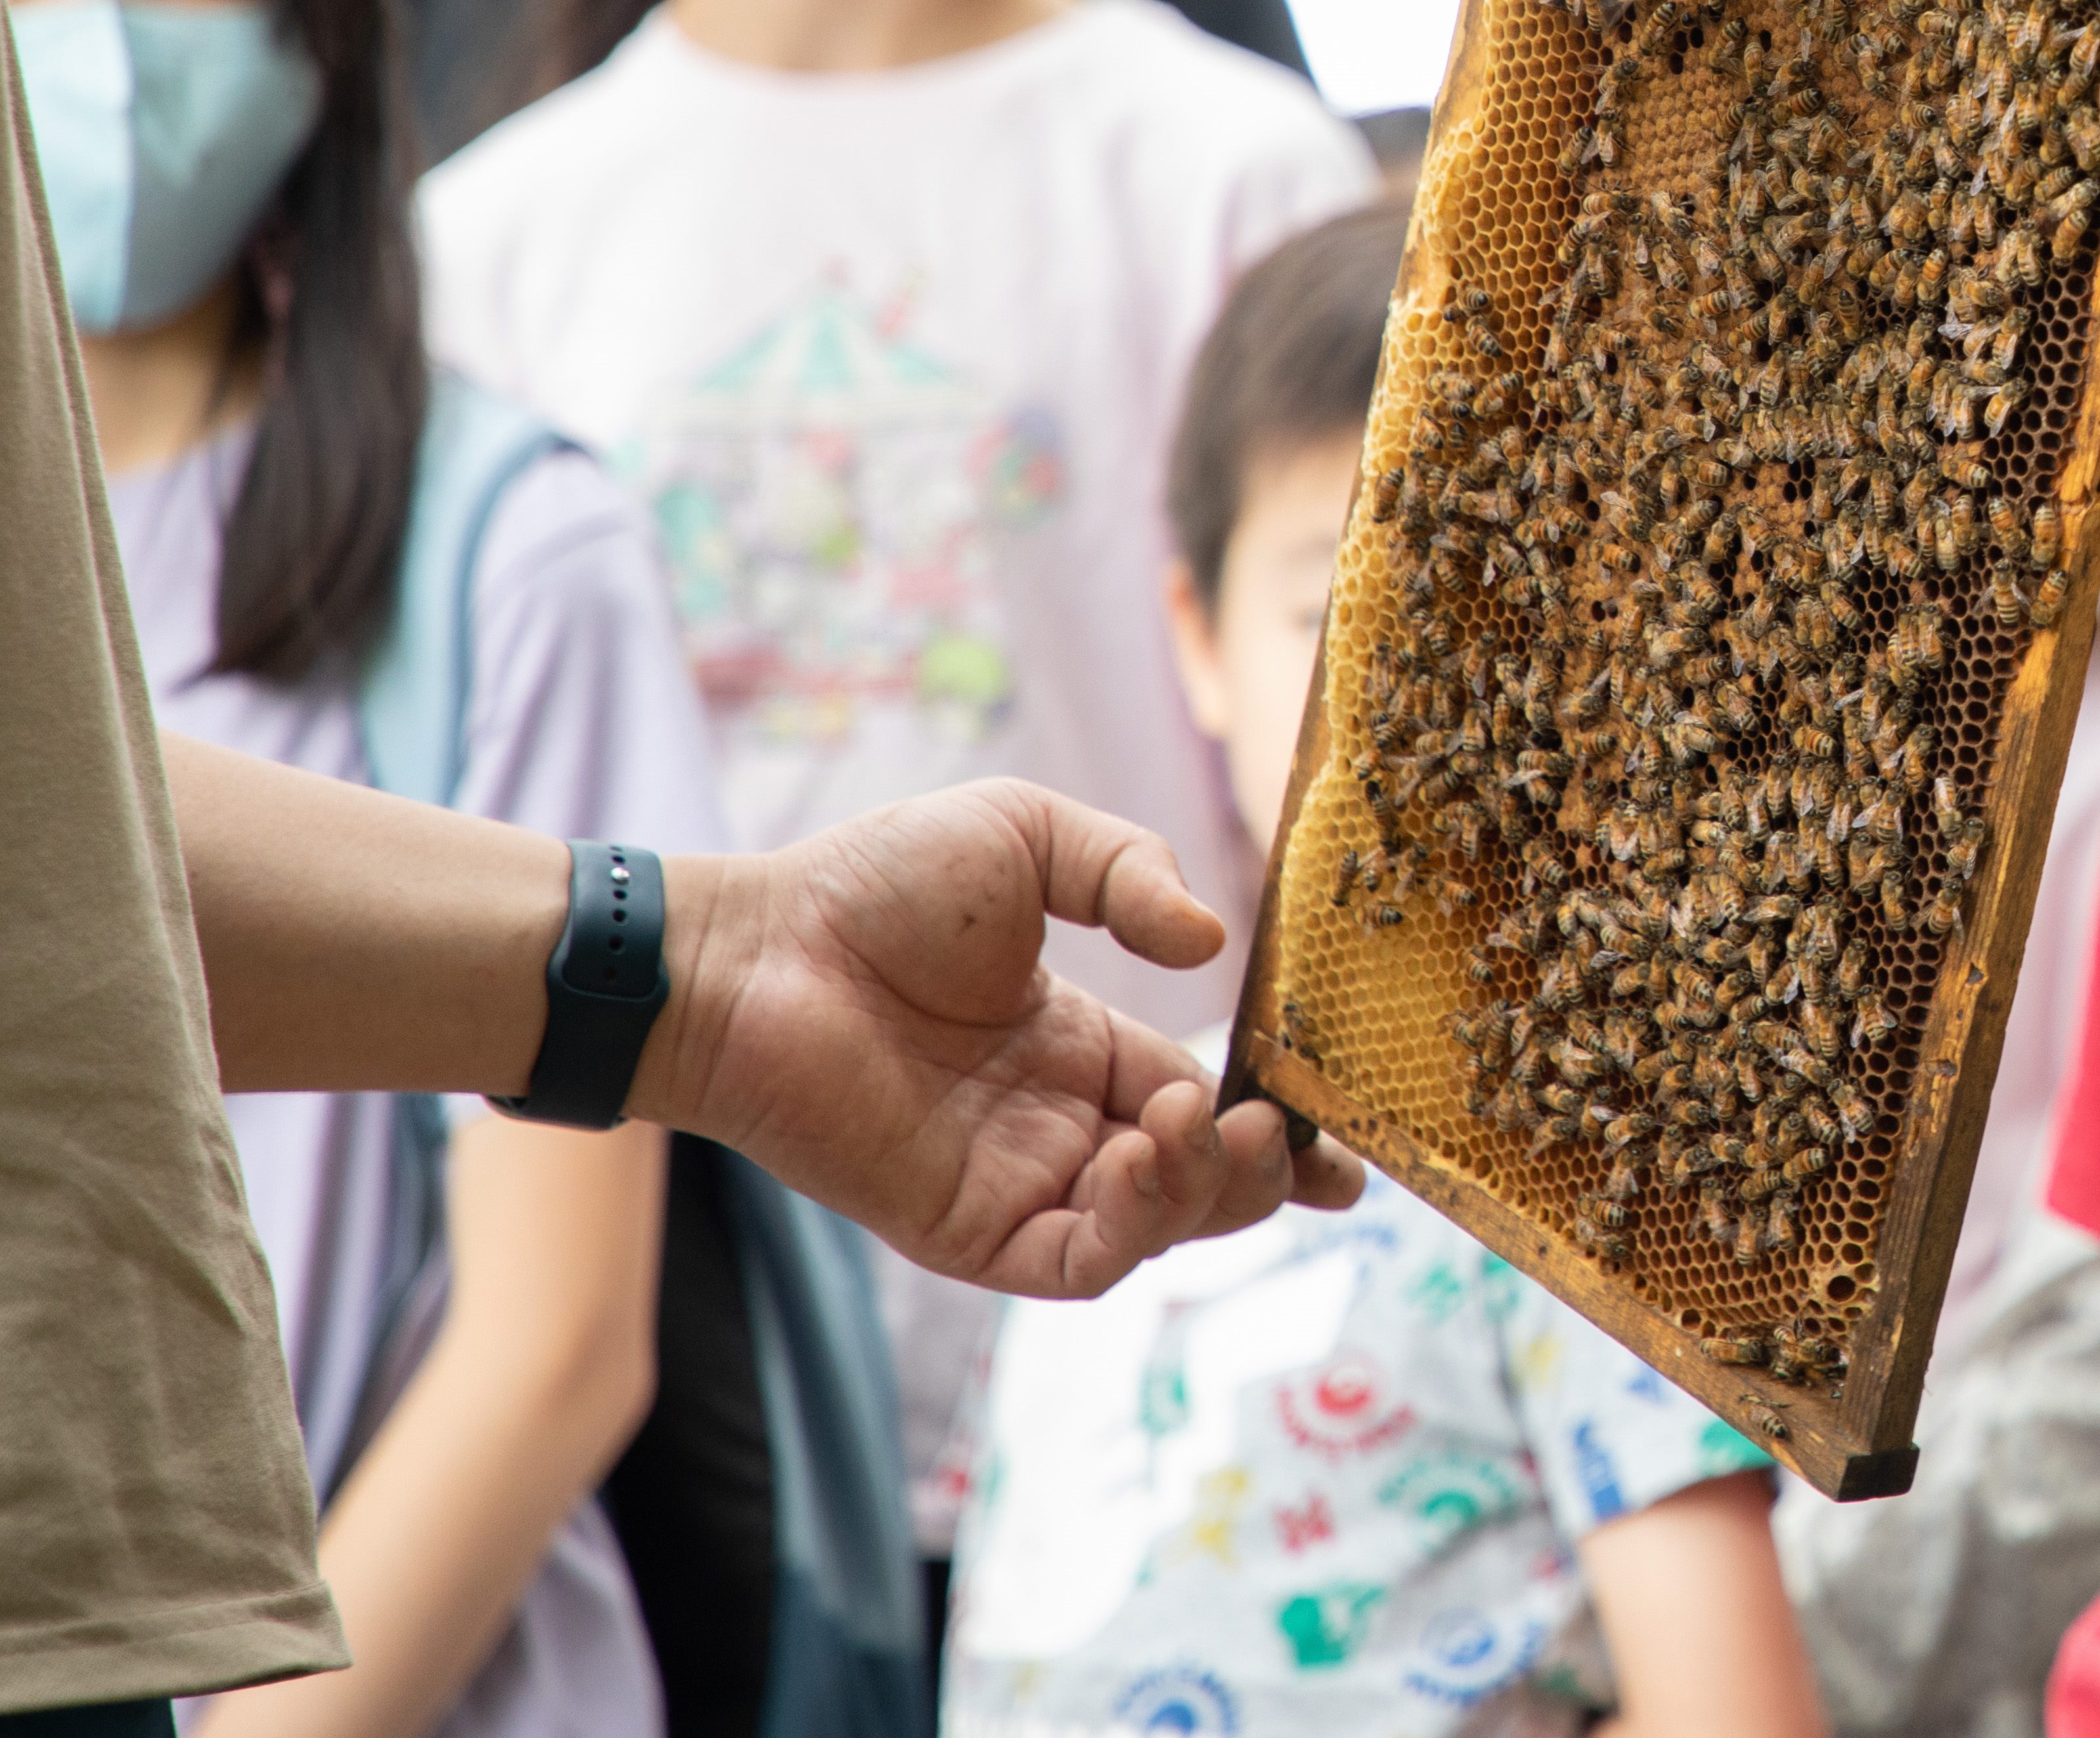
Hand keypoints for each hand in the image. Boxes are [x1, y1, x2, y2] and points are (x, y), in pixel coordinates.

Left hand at [637, 781, 1359, 1297]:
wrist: (755, 951)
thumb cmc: (872, 885)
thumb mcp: (1028, 836)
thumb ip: (1130, 875)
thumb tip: (1212, 950)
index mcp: (1082, 1046)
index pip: (1206, 1100)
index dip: (1279, 1120)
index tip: (1344, 1128)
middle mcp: (1062, 1126)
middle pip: (1201, 1180)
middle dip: (1264, 1169)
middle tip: (1285, 1133)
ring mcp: (1019, 1184)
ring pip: (1155, 1228)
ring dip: (1204, 1191)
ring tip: (1199, 1125)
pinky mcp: (970, 1231)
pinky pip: (1079, 1263)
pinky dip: (1131, 1230)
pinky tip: (1138, 1160)